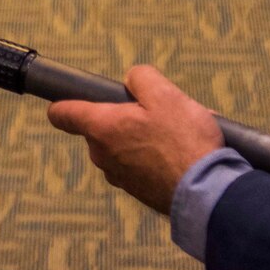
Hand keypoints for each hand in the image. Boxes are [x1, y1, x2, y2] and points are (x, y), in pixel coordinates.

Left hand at [48, 66, 223, 215]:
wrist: (207, 192)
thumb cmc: (184, 140)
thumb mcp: (165, 93)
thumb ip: (140, 77)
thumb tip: (132, 81)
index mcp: (101, 128)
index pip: (62, 114)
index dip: (64, 102)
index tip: (74, 97)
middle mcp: (102, 155)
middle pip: (100, 126)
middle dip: (123, 116)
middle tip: (155, 112)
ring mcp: (118, 176)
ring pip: (122, 145)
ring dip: (142, 136)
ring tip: (176, 133)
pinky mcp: (137, 191)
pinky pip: (138, 163)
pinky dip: (153, 155)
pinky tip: (180, 152)